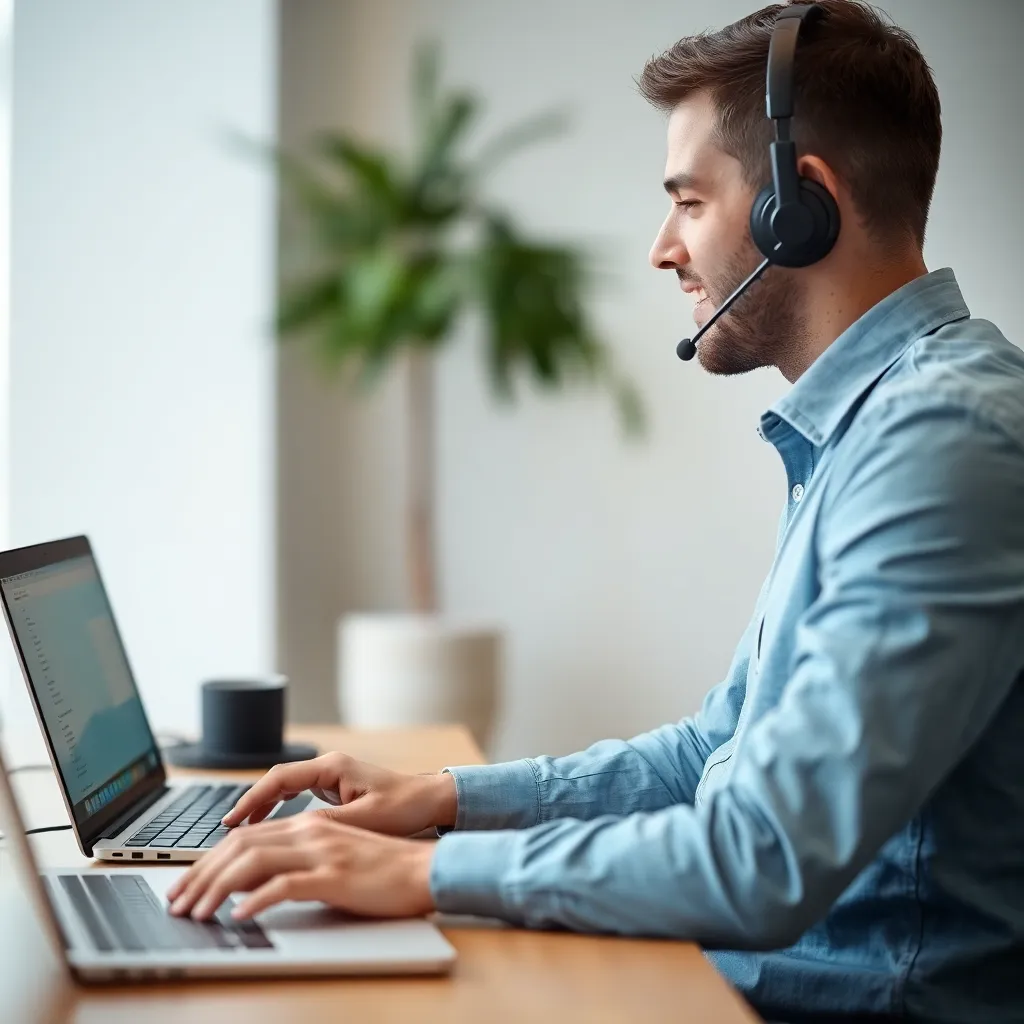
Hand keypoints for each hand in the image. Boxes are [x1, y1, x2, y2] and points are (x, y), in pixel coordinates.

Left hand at [166, 814, 435, 920]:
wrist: (423, 869)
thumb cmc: (382, 868)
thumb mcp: (332, 858)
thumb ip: (295, 862)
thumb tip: (249, 883)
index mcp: (308, 825)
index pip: (245, 837)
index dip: (208, 861)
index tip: (185, 885)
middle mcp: (310, 831)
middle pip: (240, 846)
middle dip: (200, 875)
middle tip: (177, 902)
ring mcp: (322, 851)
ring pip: (253, 862)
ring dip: (217, 889)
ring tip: (196, 912)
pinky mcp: (334, 875)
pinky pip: (285, 885)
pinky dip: (256, 900)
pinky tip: (239, 916)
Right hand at [221, 751, 457, 835]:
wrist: (429, 800)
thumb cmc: (404, 807)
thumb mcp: (364, 820)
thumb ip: (327, 824)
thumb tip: (291, 832)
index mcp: (332, 767)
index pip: (280, 778)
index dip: (252, 800)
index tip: (232, 821)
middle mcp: (328, 767)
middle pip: (276, 781)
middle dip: (250, 803)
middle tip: (227, 828)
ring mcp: (330, 776)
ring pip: (284, 787)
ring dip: (262, 806)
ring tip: (240, 830)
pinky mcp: (335, 788)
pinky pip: (296, 794)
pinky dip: (278, 807)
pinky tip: (267, 826)